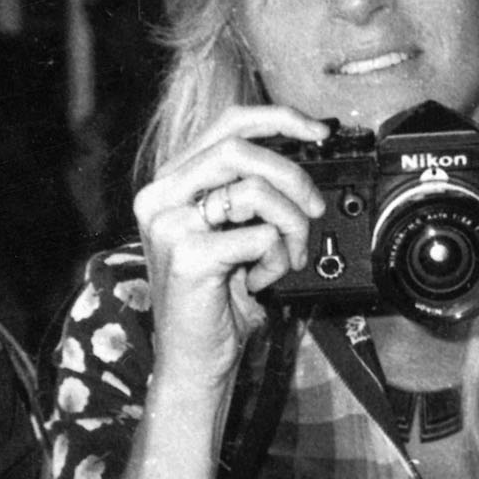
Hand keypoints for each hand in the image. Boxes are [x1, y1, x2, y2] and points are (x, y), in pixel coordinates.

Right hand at [131, 106, 326, 384]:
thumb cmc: (214, 300)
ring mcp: (169, 225)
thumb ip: (248, 191)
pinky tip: (261, 280)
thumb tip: (300, 157)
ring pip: (254, 190)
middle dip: (293, 176)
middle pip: (241, 148)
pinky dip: (276, 260)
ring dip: (291, 224)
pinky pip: (260, 236)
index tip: (318, 132)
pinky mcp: (188, 256)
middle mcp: (161, 196)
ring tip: (288, 255)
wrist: (193, 359)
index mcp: (170, 182)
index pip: (227, 124)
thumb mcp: (231, 232)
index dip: (278, 119)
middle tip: (314, 207)